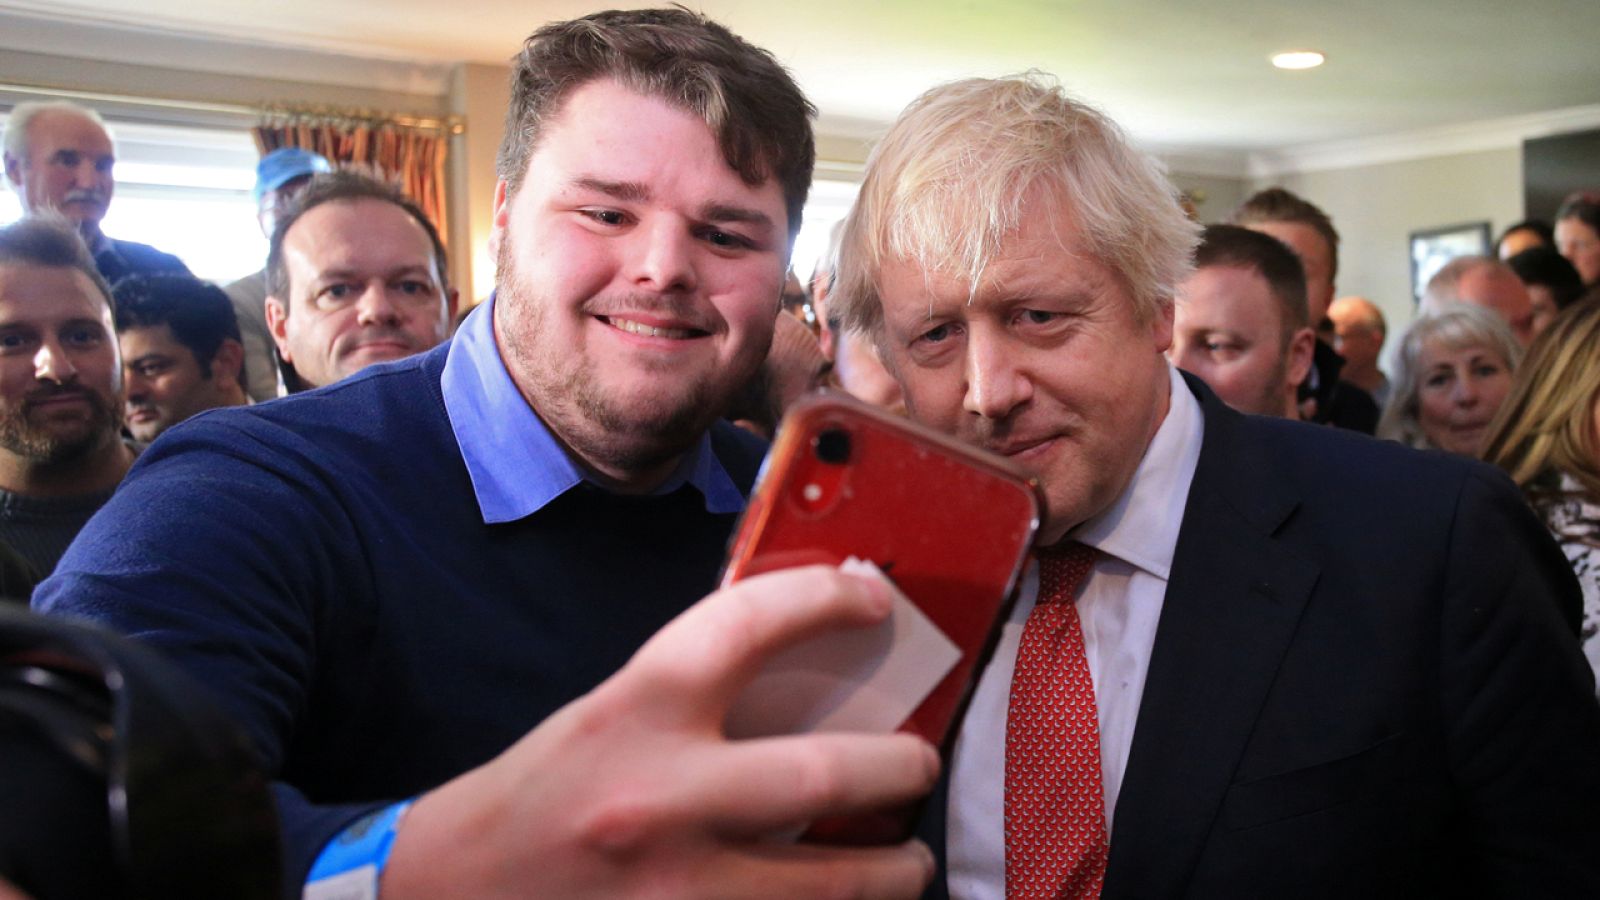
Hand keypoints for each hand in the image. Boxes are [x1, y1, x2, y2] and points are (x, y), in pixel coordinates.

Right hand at [382, 566, 941, 898]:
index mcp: (631, 714)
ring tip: (907, 859)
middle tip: (919, 761)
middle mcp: (657, 801)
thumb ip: (698, 698)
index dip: (823, 599)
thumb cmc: (539, 797)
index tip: (872, 597)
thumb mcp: (607, 717)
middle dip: (900, 768)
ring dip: (892, 871)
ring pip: (832, 885)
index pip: (745, 625)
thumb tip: (811, 672)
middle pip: (823, 776)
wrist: (447, 895)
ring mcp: (674, 894)